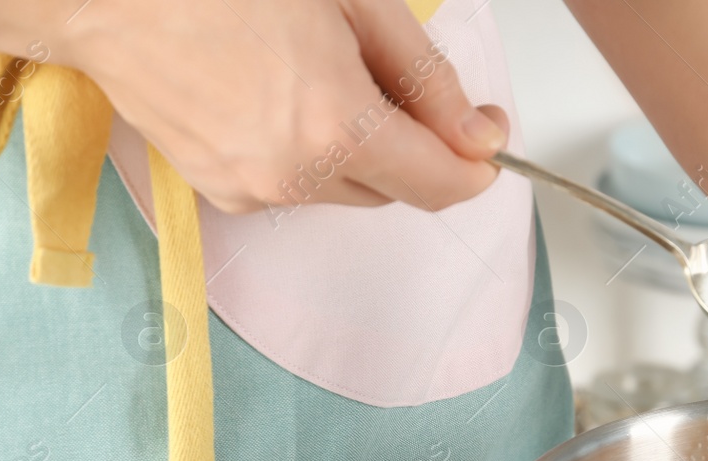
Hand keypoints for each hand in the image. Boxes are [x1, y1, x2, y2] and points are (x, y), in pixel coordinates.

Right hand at [48, 0, 506, 212]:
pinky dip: (307, 154)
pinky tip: (274, 96)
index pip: (443, 186)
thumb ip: (425, 75)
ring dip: (357, 149)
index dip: (477, 164)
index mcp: (338, 128)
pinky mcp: (221, 193)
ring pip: (347, 190)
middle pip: (397, 190)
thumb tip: (478, 132)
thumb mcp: (352, 2)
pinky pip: (296, 186)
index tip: (486, 137)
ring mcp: (254, 191)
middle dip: (410, 145)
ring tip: (314, 73)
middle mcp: (297, 176)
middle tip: (383, 74)